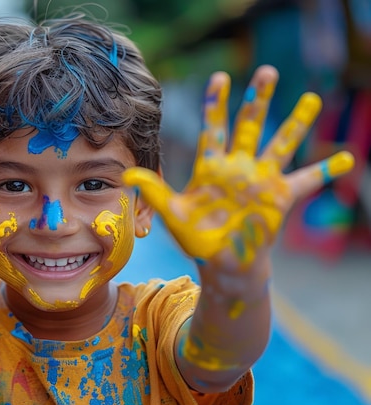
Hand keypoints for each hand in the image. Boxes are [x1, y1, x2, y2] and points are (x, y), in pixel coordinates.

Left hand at [123, 65, 353, 272]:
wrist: (222, 262)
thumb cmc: (196, 239)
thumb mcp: (173, 214)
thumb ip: (155, 191)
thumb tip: (127, 173)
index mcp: (212, 167)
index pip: (214, 128)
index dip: (216, 104)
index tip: (220, 77)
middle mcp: (238, 167)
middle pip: (249, 126)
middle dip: (257, 100)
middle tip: (267, 71)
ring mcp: (261, 180)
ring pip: (281, 144)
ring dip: (296, 122)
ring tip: (310, 99)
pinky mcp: (280, 198)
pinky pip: (307, 180)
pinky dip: (326, 171)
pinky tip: (347, 158)